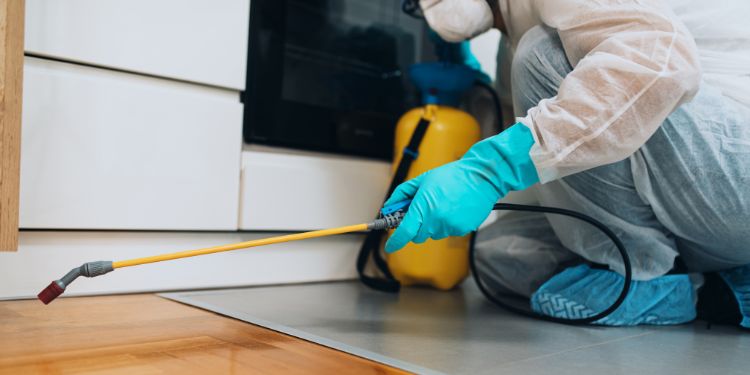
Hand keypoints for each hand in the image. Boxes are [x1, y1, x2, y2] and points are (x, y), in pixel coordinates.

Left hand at [384, 123, 538, 252]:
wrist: (481, 177)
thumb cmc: (452, 176)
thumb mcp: (422, 180)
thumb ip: (402, 194)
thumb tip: (388, 206)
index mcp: (423, 207)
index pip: (405, 232)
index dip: (395, 241)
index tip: (390, 245)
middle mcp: (436, 220)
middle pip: (418, 235)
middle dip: (416, 227)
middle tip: (421, 211)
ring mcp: (449, 226)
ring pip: (433, 233)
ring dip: (433, 224)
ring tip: (443, 204)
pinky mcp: (461, 230)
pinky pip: (448, 231)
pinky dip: (447, 223)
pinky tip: (454, 209)